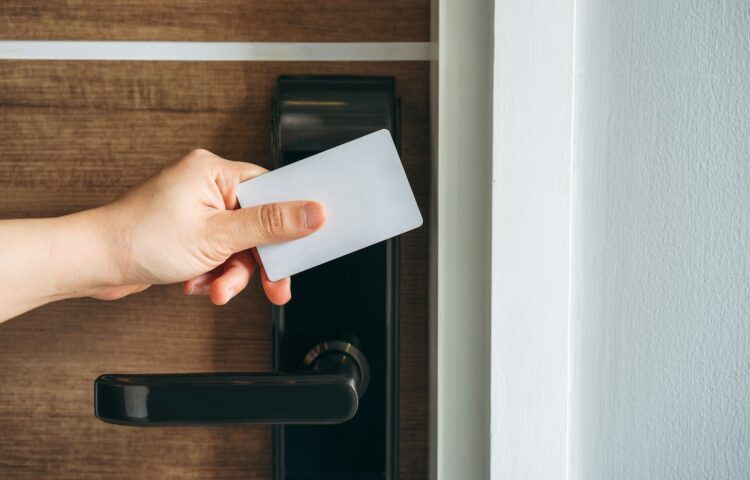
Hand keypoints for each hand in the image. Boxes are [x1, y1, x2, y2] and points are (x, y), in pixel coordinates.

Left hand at [90, 149, 325, 304]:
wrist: (94, 263)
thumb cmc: (140, 239)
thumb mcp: (218, 236)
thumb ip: (270, 225)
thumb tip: (312, 213)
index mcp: (214, 171)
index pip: (272, 190)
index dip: (291, 218)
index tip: (304, 242)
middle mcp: (206, 185)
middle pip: (257, 223)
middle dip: (257, 260)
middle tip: (273, 286)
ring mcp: (196, 209)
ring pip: (238, 244)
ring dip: (231, 273)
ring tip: (216, 289)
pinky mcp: (188, 230)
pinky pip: (219, 253)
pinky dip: (213, 272)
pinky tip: (197, 282)